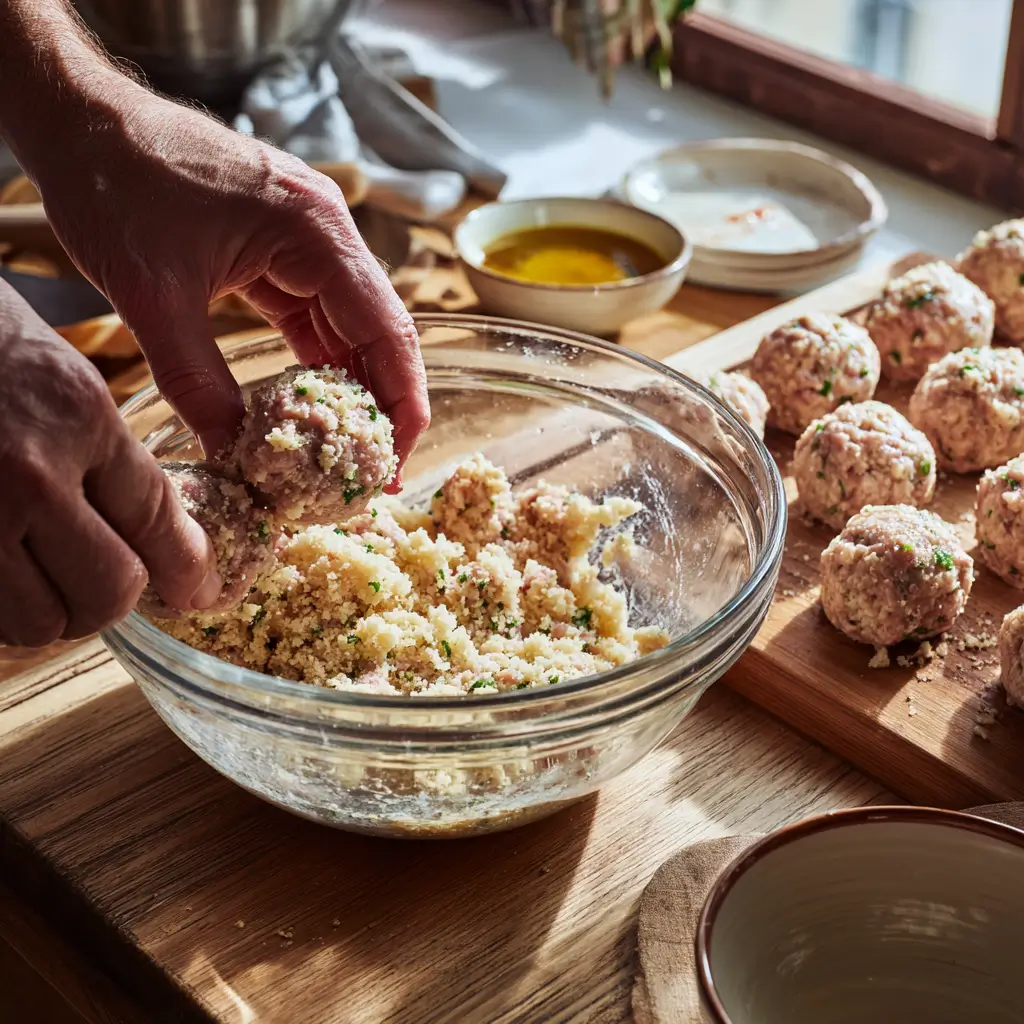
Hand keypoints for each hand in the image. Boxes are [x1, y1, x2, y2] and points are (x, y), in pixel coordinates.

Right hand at [0, 281, 219, 645]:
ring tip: (41, 574)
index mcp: (78, 418)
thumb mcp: (63, 378)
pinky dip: (1, 605)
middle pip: (108, 591)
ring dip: (51, 611)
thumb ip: (112, 460)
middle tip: (103, 583)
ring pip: (40, 621)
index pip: (156, 521)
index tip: (196, 589)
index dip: (185, 566)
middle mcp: (26, 475)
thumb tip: (163, 538)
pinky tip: (2, 567)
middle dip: (113, 598)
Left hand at [30, 82, 427, 485]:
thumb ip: (194, 381)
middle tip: (376, 470)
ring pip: (352, 327)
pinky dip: (317, 362)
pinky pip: (316, 316)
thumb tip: (231, 452)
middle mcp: (327, 232)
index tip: (395, 459)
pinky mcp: (283, 249)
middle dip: (383, 404)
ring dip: (351, 388)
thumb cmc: (115, 185)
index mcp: (315, 232)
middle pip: (380, 332)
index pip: (386, 330)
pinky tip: (310, 406)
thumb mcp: (152, 294)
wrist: (81, 120)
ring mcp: (308, 239)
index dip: (401, 401)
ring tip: (346, 451)